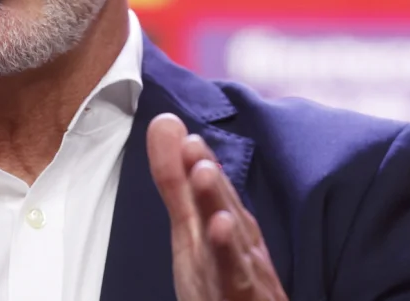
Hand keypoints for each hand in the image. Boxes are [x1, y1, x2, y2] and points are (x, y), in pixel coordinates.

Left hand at [147, 114, 286, 300]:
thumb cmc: (223, 277)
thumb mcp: (192, 226)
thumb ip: (176, 181)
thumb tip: (164, 125)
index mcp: (226, 222)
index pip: (212, 187)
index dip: (196, 161)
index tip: (175, 129)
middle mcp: (239, 240)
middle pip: (224, 204)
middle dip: (208, 174)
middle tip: (191, 144)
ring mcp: (245, 268)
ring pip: (232, 234)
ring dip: (218, 203)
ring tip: (202, 173)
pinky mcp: (245, 293)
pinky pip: (237, 274)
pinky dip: (230, 252)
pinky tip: (220, 227)